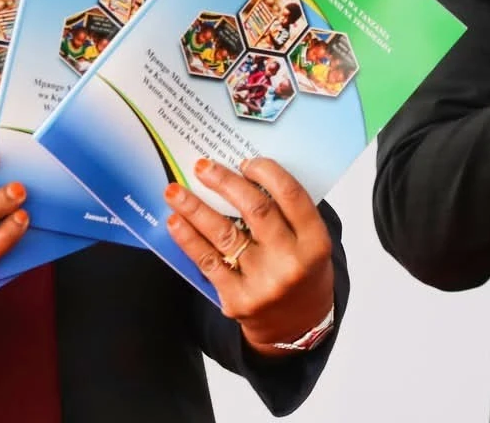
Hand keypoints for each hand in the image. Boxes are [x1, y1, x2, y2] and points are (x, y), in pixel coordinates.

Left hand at [164, 157, 335, 356]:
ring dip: (194, 208)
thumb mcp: (309, 242)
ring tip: (174, 191)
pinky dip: (188, 239)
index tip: (245, 162)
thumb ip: (287, 213)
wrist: (297, 328)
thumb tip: (241, 174)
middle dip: (224, 182)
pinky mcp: (238, 300)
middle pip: (255, 210)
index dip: (266, 172)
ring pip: (224, 234)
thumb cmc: (301, 272)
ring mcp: (263, 284)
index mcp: (315, 242)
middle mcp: (291, 263)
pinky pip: (207, 262)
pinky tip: (176, 222)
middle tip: (202, 167)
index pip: (290, 195)